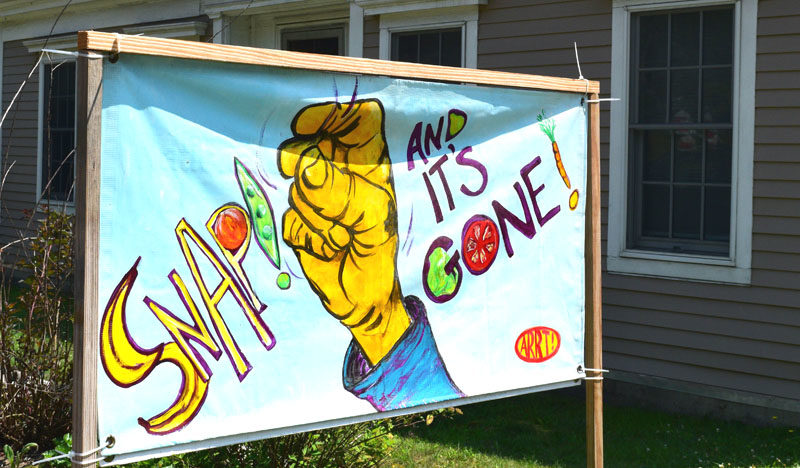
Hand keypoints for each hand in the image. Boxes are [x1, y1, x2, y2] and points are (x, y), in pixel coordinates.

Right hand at [277, 99, 409, 364]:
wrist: (363, 302)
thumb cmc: (380, 257)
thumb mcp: (374, 223)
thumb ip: (344, 195)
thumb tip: (306, 167)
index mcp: (373, 163)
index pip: (357, 118)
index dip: (330, 114)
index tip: (305, 129)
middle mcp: (343, 174)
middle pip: (311, 146)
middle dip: (307, 166)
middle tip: (310, 184)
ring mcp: (317, 197)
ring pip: (297, 187)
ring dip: (317, 217)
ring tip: (342, 238)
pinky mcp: (299, 222)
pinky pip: (289, 217)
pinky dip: (307, 236)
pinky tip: (328, 249)